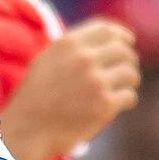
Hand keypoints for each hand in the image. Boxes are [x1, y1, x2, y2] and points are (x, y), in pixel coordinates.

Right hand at [0, 19, 139, 159]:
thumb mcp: (47, 59)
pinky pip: (130, 96)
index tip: (128, 44)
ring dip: (130, 81)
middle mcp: (84, 59)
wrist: (27, 129)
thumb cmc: (36, 96)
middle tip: (125, 72)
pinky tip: (117, 105)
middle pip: (123, 51)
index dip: (122, 36)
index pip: (107, 30)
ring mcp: (96, 82)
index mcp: (69, 44)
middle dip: (128, 61)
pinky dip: (126, 101)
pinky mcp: (105, 105)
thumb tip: (109, 39)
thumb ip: (74, 47)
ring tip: (121, 89)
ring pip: (131, 73)